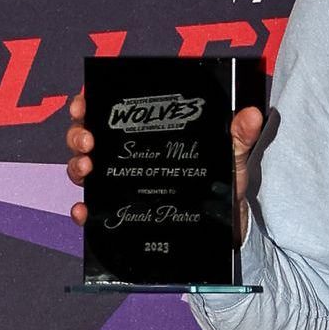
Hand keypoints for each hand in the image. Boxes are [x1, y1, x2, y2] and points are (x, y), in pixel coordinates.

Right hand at [64, 95, 266, 243]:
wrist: (226, 226)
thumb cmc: (223, 183)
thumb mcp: (231, 156)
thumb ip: (238, 136)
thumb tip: (252, 115)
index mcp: (148, 133)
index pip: (110, 111)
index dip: (89, 103)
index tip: (85, 104)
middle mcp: (129, 155)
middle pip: (88, 138)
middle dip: (78, 135)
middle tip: (88, 141)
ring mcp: (122, 183)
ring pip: (84, 169)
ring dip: (76, 166)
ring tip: (88, 169)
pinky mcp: (123, 211)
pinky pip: (95, 210)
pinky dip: (84, 211)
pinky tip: (84, 211)